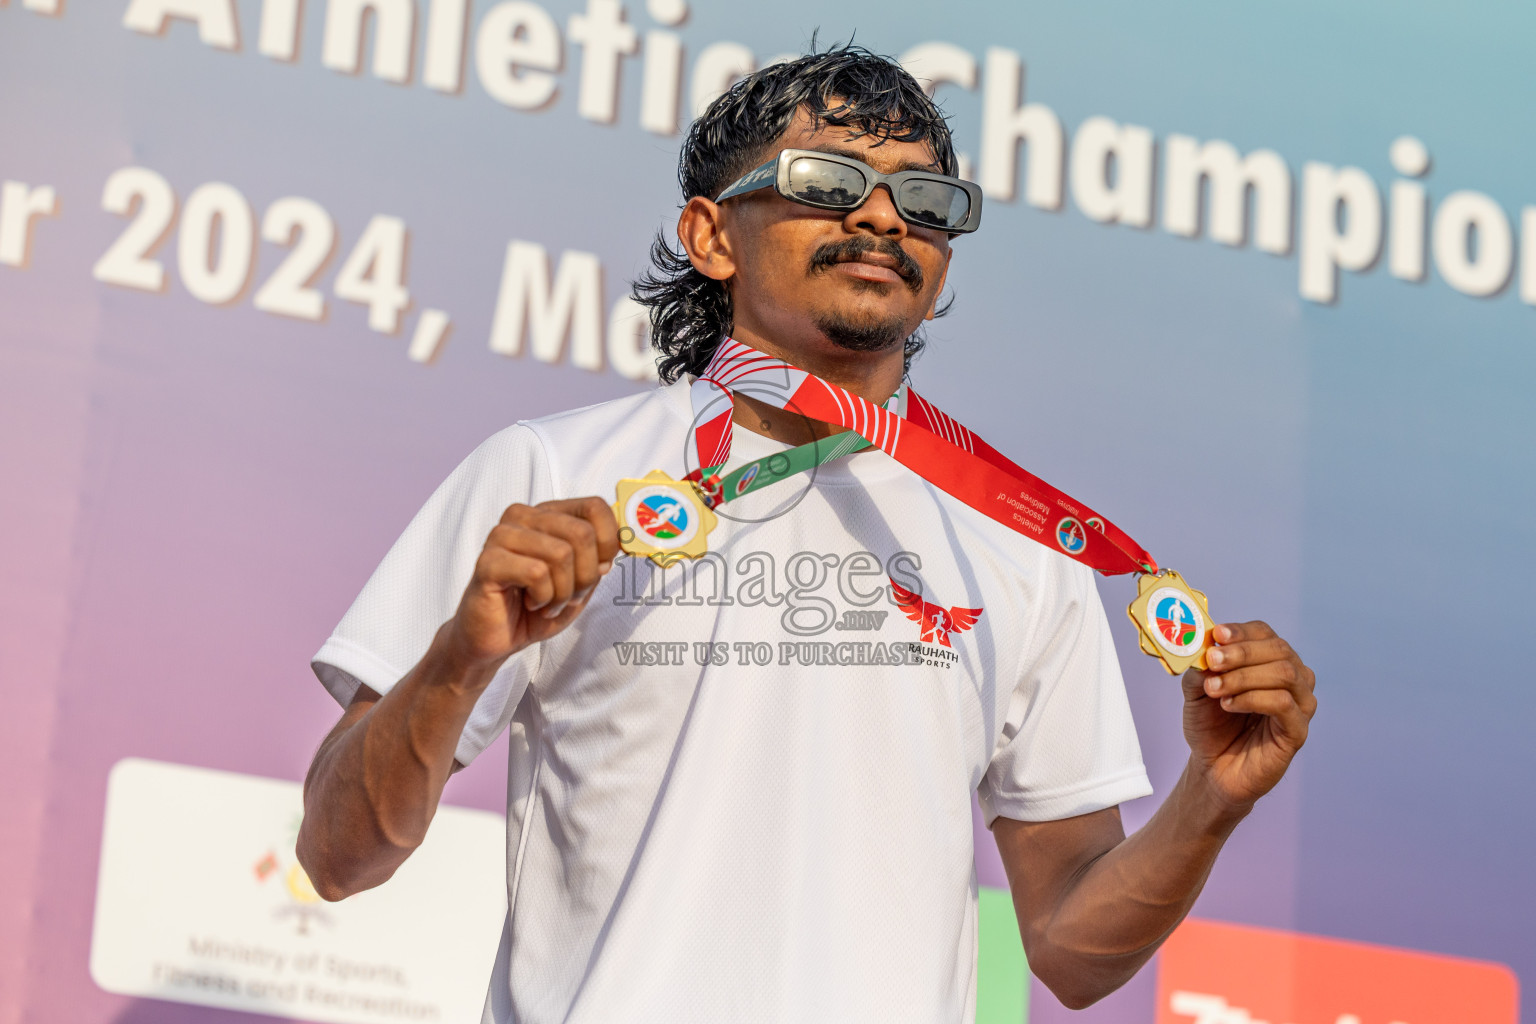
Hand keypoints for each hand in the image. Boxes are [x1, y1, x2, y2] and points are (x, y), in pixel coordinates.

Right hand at [446, 497, 619, 670]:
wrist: (496, 639)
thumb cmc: (537, 608)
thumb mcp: (581, 582)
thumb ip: (601, 558)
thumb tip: (621, 542)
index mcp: (547, 514)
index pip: (595, 507)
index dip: (609, 544)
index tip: (599, 570)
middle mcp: (523, 516)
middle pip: (581, 533)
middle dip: (586, 576)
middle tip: (569, 596)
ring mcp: (502, 535)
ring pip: (561, 554)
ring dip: (564, 591)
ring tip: (548, 602)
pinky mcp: (488, 561)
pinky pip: (537, 573)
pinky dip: (544, 598)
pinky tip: (531, 603)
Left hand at [1181, 620, 1315, 812]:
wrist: (1214, 767)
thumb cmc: (1211, 725)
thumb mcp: (1197, 690)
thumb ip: (1201, 668)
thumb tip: (1205, 647)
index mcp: (1269, 661)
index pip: (1265, 634)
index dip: (1242, 631)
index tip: (1217, 635)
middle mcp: (1292, 678)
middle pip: (1278, 649)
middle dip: (1241, 652)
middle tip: (1212, 661)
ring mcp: (1300, 704)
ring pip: (1285, 673)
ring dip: (1244, 676)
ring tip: (1215, 689)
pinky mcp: (1298, 730)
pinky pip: (1284, 704)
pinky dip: (1253, 698)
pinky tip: (1230, 704)